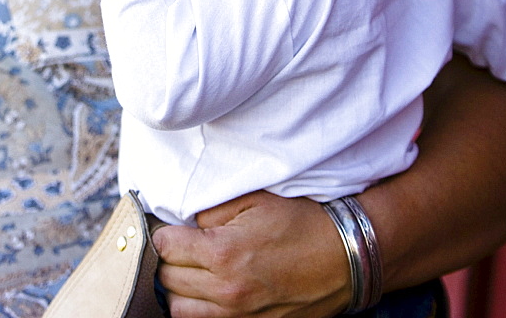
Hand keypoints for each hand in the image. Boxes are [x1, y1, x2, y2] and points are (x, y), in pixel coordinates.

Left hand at [152, 190, 350, 317]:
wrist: (343, 257)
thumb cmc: (300, 222)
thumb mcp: (255, 201)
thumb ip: (213, 210)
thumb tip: (187, 221)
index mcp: (223, 253)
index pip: (165, 247)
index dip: (162, 234)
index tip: (169, 228)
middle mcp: (226, 290)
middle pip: (167, 279)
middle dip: (167, 260)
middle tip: (178, 246)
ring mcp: (238, 316)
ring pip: (178, 311)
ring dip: (177, 289)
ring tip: (189, 271)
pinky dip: (197, 309)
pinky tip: (206, 291)